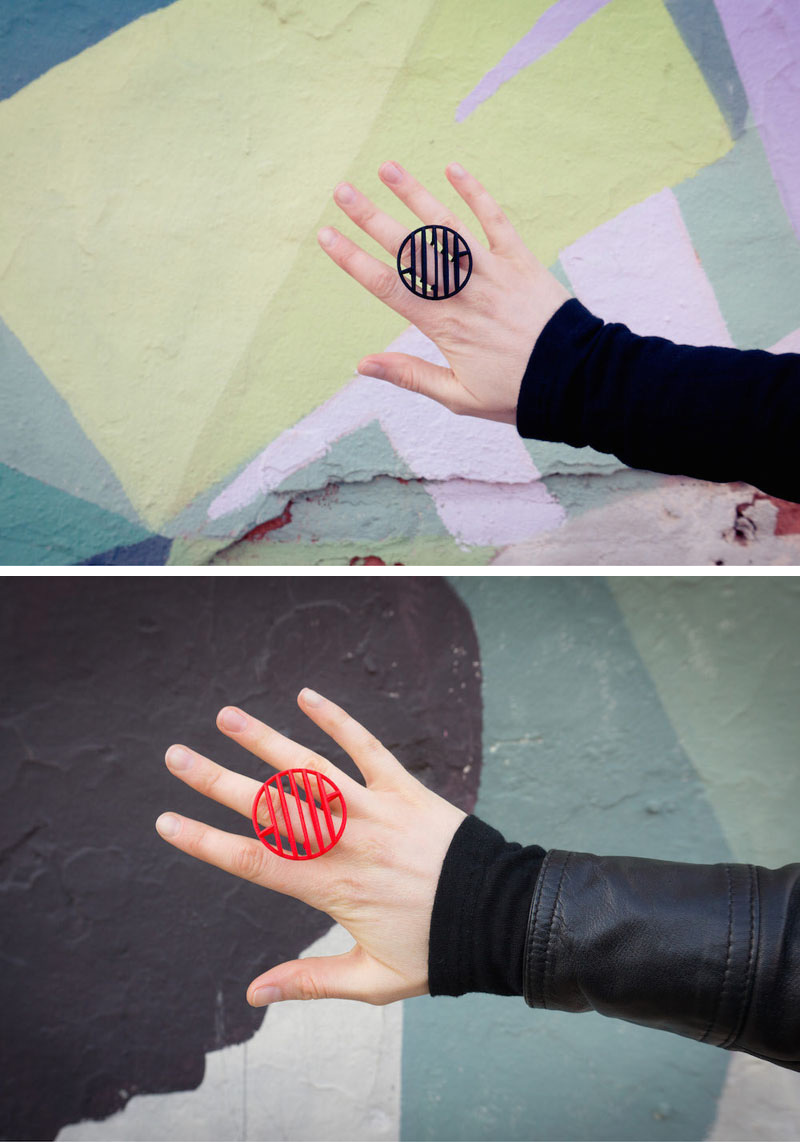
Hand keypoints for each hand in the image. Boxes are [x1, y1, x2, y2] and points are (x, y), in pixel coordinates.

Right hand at [156, 689, 465, 1005]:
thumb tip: (254, 994)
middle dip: (217, 780)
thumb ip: (311, 982)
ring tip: (227, 716)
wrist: (501, 916)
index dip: (205, 842)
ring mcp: (374, 809)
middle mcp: (345, 841)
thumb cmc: (437, 950)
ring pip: (309, 770)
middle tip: (175, 756)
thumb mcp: (373, 980)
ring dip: (266, 740)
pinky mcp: (405, 788)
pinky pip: (367, 746)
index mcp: (330, 887)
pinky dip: (338, 720)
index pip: (253, 861)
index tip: (166, 821)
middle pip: (269, 806)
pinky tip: (307, 696)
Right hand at [318, 160, 569, 424]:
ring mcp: (491, 271)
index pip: (387, 286)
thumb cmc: (516, 393)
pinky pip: (495, 220)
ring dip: (416, 195)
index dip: (353, 260)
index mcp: (443, 325)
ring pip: (446, 226)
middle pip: (408, 248)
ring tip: (388, 168)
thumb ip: (411, 376)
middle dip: (372, 218)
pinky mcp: (520, 261)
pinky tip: (453, 169)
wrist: (575, 379)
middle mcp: (462, 291)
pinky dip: (474, 193)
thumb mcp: (459, 398)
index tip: (326, 236)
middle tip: (342, 190)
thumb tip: (363, 365)